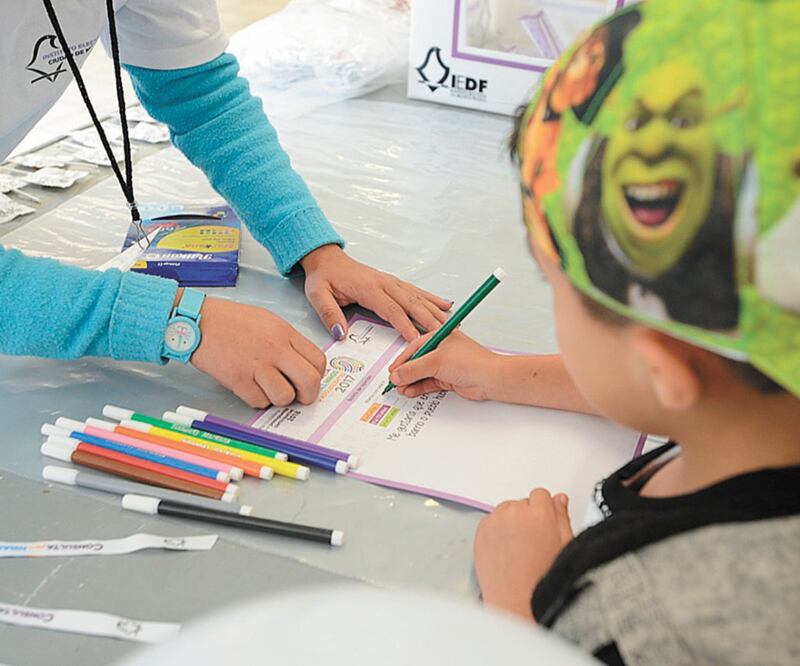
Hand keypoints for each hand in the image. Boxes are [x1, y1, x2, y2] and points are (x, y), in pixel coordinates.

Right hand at [190, 296, 325, 408]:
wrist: (199, 320)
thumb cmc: (231, 320)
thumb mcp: (269, 322)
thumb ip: (288, 342)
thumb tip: (302, 365)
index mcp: (285, 333)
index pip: (319, 361)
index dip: (317, 375)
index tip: (309, 379)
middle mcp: (275, 349)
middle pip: (309, 382)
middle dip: (307, 395)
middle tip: (298, 395)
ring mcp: (256, 365)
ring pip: (285, 397)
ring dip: (280, 398)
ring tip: (270, 389)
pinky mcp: (238, 380)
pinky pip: (259, 402)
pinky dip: (257, 400)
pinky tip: (251, 387)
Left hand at [300, 245, 451, 341]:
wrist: (326, 259)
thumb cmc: (323, 278)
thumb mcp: (317, 296)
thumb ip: (329, 314)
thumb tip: (340, 333)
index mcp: (368, 288)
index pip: (390, 309)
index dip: (405, 325)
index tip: (416, 339)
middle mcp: (384, 283)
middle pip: (411, 303)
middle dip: (428, 319)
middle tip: (442, 334)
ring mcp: (391, 281)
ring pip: (418, 296)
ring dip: (435, 310)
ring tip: (451, 322)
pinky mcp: (393, 282)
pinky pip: (416, 291)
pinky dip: (432, 298)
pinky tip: (446, 304)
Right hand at [387, 330, 503, 400]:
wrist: (491, 379)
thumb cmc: (471, 362)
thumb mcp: (437, 362)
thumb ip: (414, 369)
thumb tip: (397, 375)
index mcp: (439, 337)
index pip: (413, 348)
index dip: (401, 360)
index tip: (392, 371)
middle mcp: (441, 350)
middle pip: (416, 361)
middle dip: (405, 373)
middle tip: (394, 382)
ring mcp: (445, 365)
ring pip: (422, 374)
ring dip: (411, 382)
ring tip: (400, 389)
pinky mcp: (448, 378)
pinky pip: (428, 383)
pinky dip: (419, 387)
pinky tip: (410, 391)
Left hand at [474, 489, 573, 620]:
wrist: (517, 603)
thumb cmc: (543, 580)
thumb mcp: (566, 547)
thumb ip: (561, 517)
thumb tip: (559, 499)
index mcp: (540, 514)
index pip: (541, 495)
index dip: (544, 512)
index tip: (544, 525)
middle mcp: (515, 513)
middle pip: (522, 503)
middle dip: (527, 517)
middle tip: (532, 542)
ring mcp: (495, 521)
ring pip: (505, 511)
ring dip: (511, 522)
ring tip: (518, 550)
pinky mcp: (480, 531)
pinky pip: (490, 521)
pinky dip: (496, 531)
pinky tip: (505, 551)